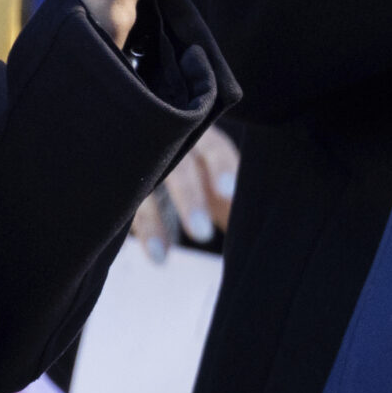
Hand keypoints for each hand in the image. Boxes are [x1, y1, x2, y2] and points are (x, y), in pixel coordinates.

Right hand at [129, 126, 240, 256]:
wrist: (158, 147)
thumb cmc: (206, 164)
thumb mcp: (223, 171)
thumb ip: (237, 190)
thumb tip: (265, 216)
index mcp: (203, 134)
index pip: (213, 147)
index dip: (220, 168)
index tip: (229, 194)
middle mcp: (172, 142)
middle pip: (179, 166)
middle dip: (188, 199)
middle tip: (202, 234)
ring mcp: (145, 159)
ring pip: (145, 188)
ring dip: (154, 224)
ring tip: (162, 258)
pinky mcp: (127, 183)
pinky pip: (130, 206)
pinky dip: (142, 231)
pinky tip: (155, 255)